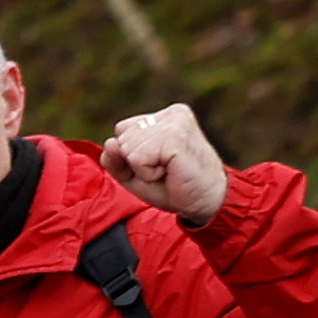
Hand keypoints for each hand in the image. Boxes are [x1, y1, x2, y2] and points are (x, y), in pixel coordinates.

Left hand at [103, 103, 231, 223]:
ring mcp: (175, 123)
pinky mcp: (175, 137)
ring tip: (169, 171)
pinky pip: (136, 158)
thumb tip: (110, 143)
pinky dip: (147, 173)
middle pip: (121, 138)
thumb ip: (114, 158)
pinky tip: (170, 172)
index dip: (131, 155)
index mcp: (165, 117)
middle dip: (136, 163)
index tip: (159, 164)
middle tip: (165, 170)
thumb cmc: (173, 186)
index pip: (121, 130)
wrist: (207, 202)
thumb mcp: (134, 174)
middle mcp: (171, 114)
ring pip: (126, 148)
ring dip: (143, 169)